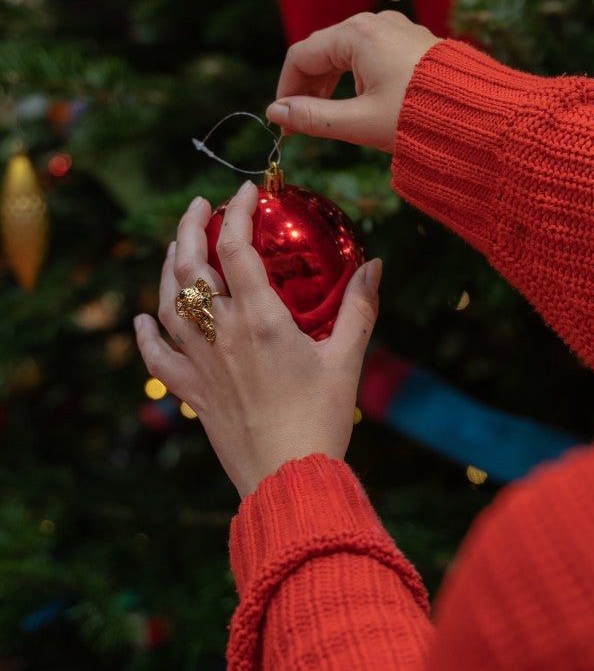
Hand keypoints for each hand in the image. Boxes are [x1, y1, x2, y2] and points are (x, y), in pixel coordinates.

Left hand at [134, 182, 381, 498]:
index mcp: (261, 320)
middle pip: (190, 265)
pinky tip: (141, 317)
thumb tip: (375, 265)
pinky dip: (145, 332)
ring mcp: (200, 362)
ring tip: (176, 247)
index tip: (244, 193)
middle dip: (190, 226)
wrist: (288, 477)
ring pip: (168, 301)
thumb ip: (359, 308)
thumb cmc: (322, 419)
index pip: (238, 248)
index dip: (237, 212)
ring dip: (167, 266)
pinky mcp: (191, 391)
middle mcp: (221, 334)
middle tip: (200, 205)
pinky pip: (157, 355)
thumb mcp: (347, 359)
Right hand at [266, 10, 441, 152]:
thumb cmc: (419, 118)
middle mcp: (375, 23)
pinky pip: (372, 55)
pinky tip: (361, 104)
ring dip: (332, 85)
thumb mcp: (359, 122)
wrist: (476, 115)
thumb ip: (314, 118)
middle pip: (324, 51)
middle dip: (308, 88)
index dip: (286, 89)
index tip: (283, 122)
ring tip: (329, 118)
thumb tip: (277, 113)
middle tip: (301, 125)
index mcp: (356, 34)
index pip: (301, 56)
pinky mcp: (412, 43)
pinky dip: (357, 79)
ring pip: (348, 54)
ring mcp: (396, 30)